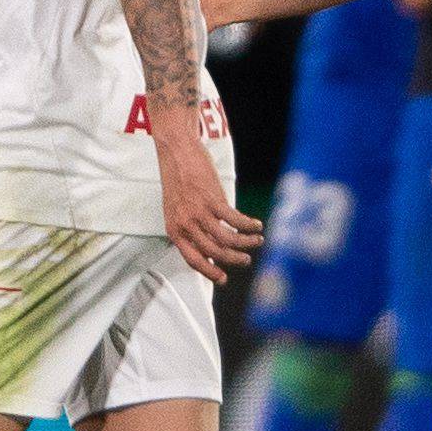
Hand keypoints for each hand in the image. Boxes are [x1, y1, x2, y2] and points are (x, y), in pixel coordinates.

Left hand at [154, 127, 263, 283]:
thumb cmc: (178, 179)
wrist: (177, 151)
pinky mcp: (213, 199)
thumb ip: (189, 229)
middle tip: (246, 260)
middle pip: (215, 253)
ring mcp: (199, 213)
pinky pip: (236, 220)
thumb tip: (207, 250)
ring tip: (256, 241)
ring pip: (227, 240)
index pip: (193, 260)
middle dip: (233, 260)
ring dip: (246, 244)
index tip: (223, 279)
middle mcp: (186, 225)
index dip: (210, 272)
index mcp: (175, 230)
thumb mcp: (176, 209)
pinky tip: (257, 225)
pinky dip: (249, 225)